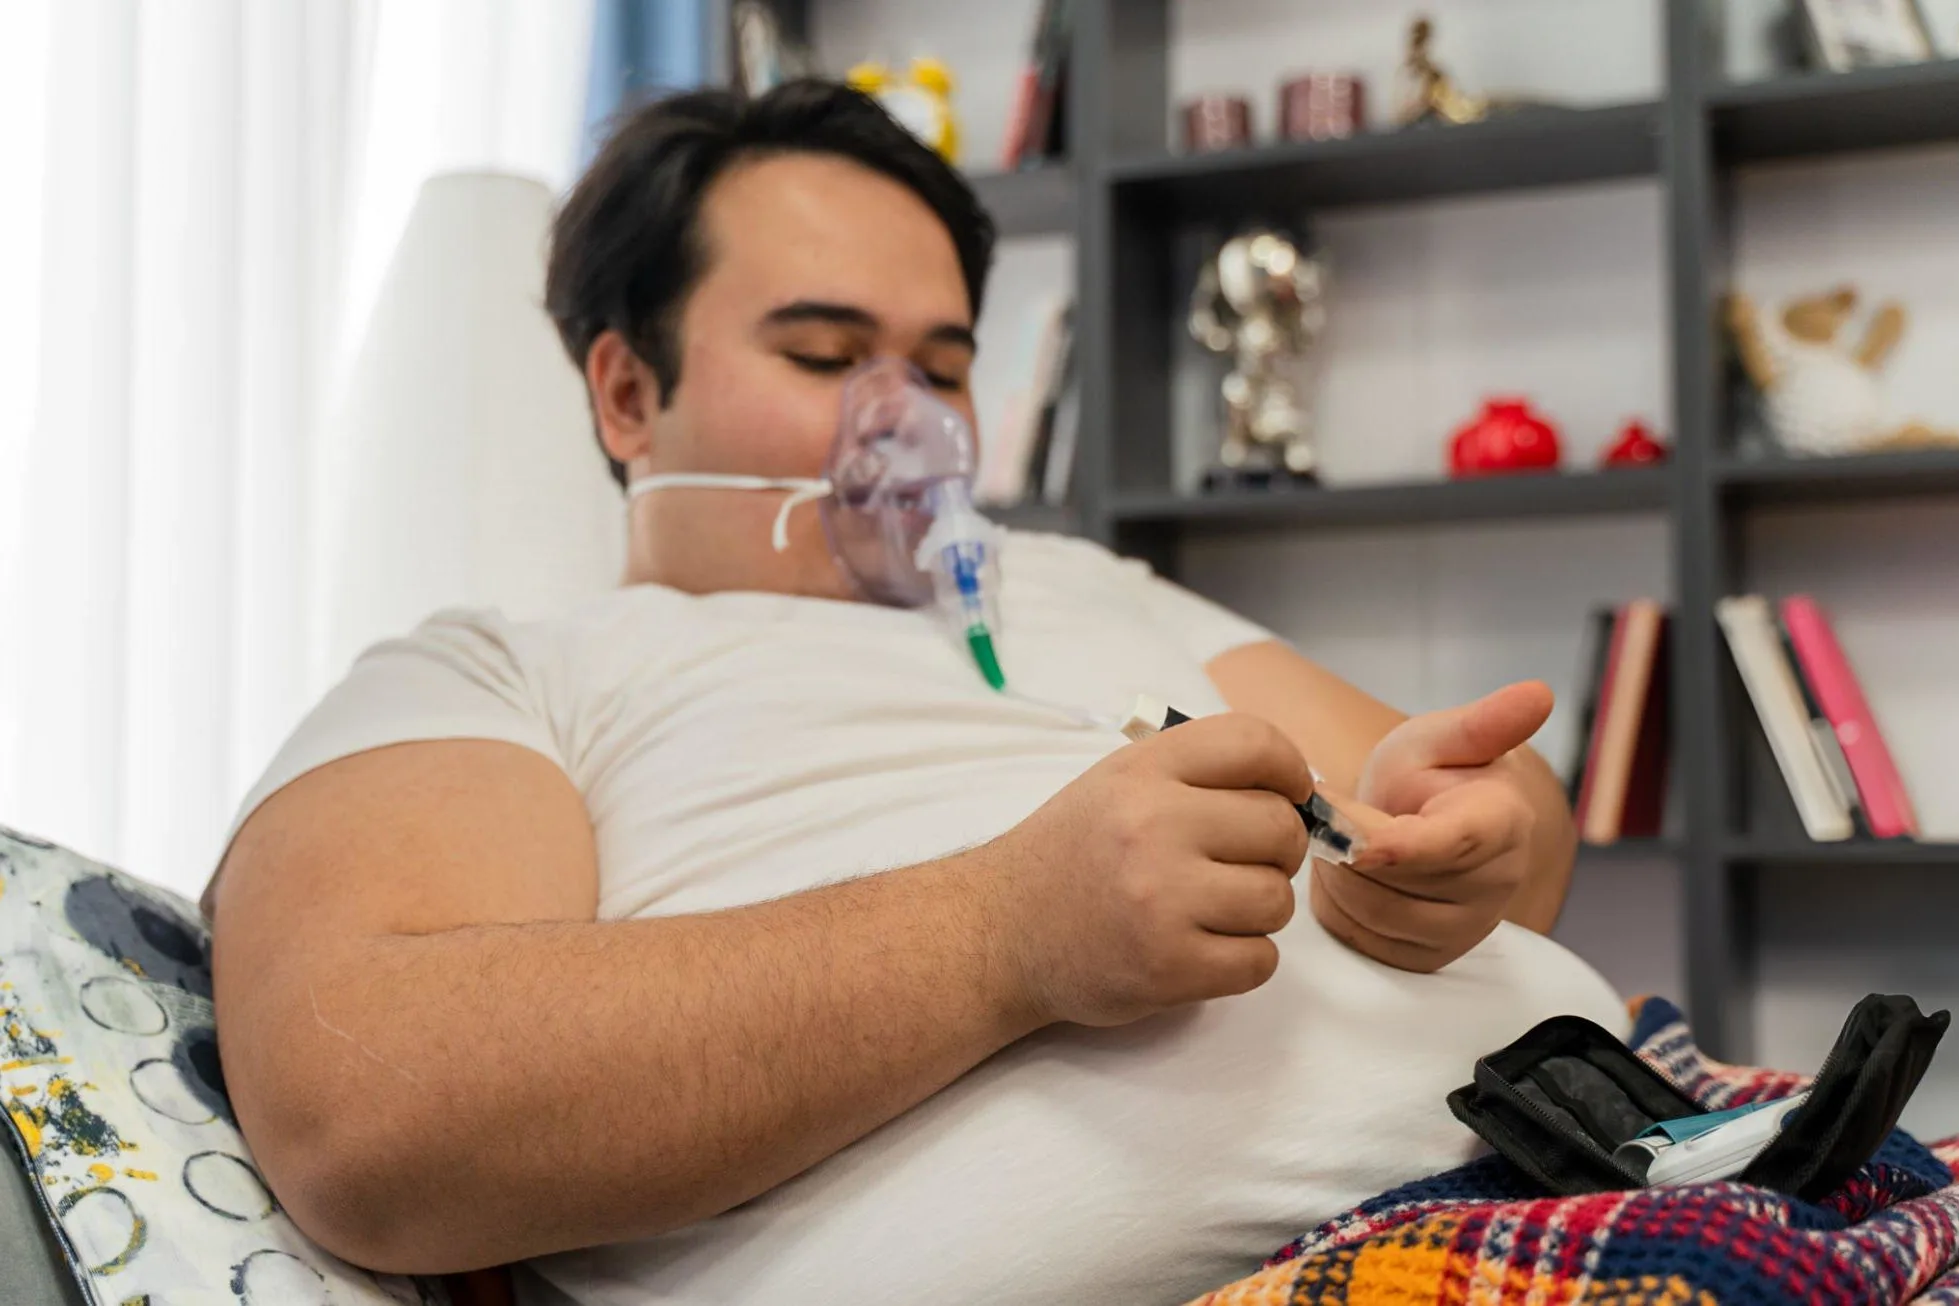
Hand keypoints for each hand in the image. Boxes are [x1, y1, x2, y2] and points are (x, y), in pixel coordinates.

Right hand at [979, 713, 1313, 1027]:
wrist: (1000, 932)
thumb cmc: (1075, 855)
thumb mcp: (1120, 783)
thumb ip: (1200, 775)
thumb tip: (1305, 794)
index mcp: (1143, 771)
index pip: (1256, 743)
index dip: (1291, 771)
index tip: (1289, 797)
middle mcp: (1152, 826)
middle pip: (1280, 827)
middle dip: (1275, 851)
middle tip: (1238, 865)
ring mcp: (1162, 900)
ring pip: (1276, 900)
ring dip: (1257, 911)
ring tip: (1209, 910)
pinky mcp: (1168, 967)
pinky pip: (1260, 961)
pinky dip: (1243, 960)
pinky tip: (1201, 949)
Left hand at [1308, 681, 1553, 972]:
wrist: (1425, 820)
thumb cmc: (1432, 774)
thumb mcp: (1441, 738)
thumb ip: (1482, 722)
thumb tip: (1538, 694)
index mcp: (1503, 824)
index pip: (1451, 845)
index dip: (1397, 846)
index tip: (1355, 839)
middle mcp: (1495, 883)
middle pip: (1395, 883)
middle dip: (1346, 846)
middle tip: (1333, 813)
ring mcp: (1465, 928)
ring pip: (1371, 914)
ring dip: (1337, 876)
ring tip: (1344, 840)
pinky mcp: (1431, 956)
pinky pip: (1363, 942)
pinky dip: (1340, 908)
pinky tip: (1350, 875)